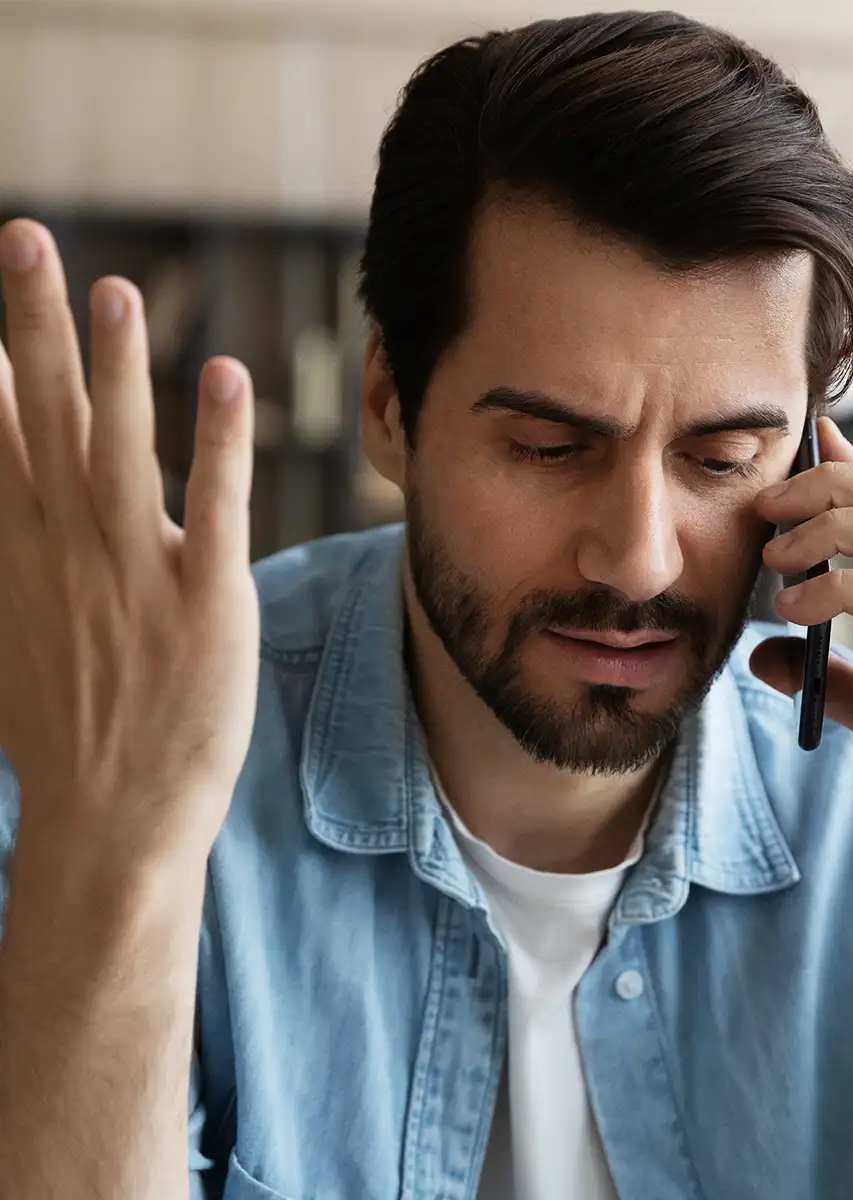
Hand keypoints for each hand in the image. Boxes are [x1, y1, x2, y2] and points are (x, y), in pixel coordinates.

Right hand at [0, 220, 258, 867]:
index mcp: (18, 558)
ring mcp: (134, 575)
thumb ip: (10, 570)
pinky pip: (216, 508)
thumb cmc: (68, 734)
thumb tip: (10, 513)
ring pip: (121, 449)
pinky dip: (220, 443)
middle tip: (25, 238)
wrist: (113, 821)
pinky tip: (225, 379)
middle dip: (31, 326)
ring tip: (114, 287)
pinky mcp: (204, 603)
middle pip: (44, 420)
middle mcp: (65, 552)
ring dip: (117, 366)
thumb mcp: (9, 643)